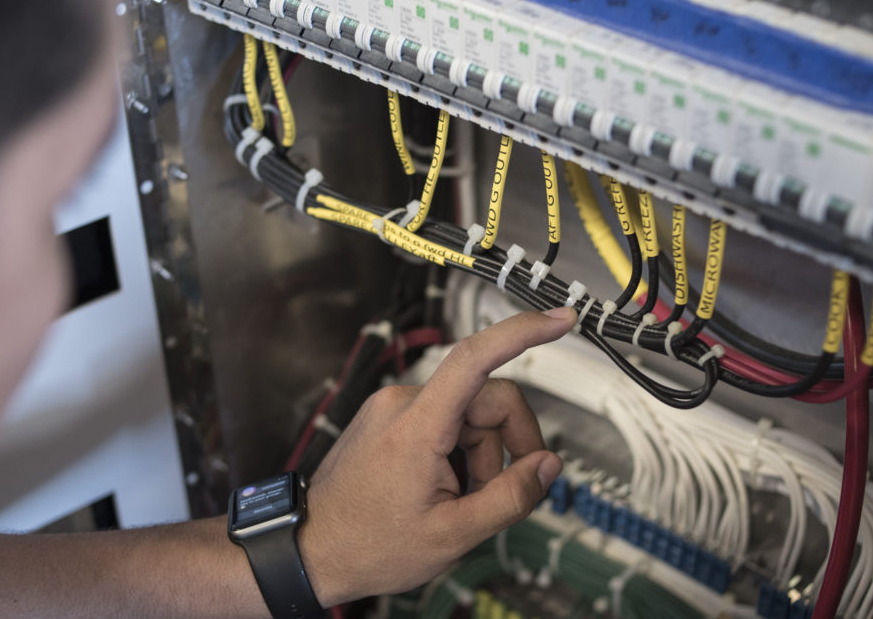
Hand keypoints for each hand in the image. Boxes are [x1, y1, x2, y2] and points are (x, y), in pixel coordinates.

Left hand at [297, 308, 576, 605]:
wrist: (312, 551)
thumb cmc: (368, 545)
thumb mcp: (454, 536)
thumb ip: (510, 497)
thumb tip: (547, 466)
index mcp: (416, 426)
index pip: (475, 357)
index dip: (523, 332)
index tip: (560, 320)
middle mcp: (401, 403)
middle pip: (487, 400)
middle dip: (507, 446)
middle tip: (500, 493)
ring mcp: (393, 408)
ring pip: (470, 415)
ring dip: (481, 457)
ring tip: (458, 501)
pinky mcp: (390, 418)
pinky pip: (446, 422)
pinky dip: (459, 454)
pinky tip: (444, 489)